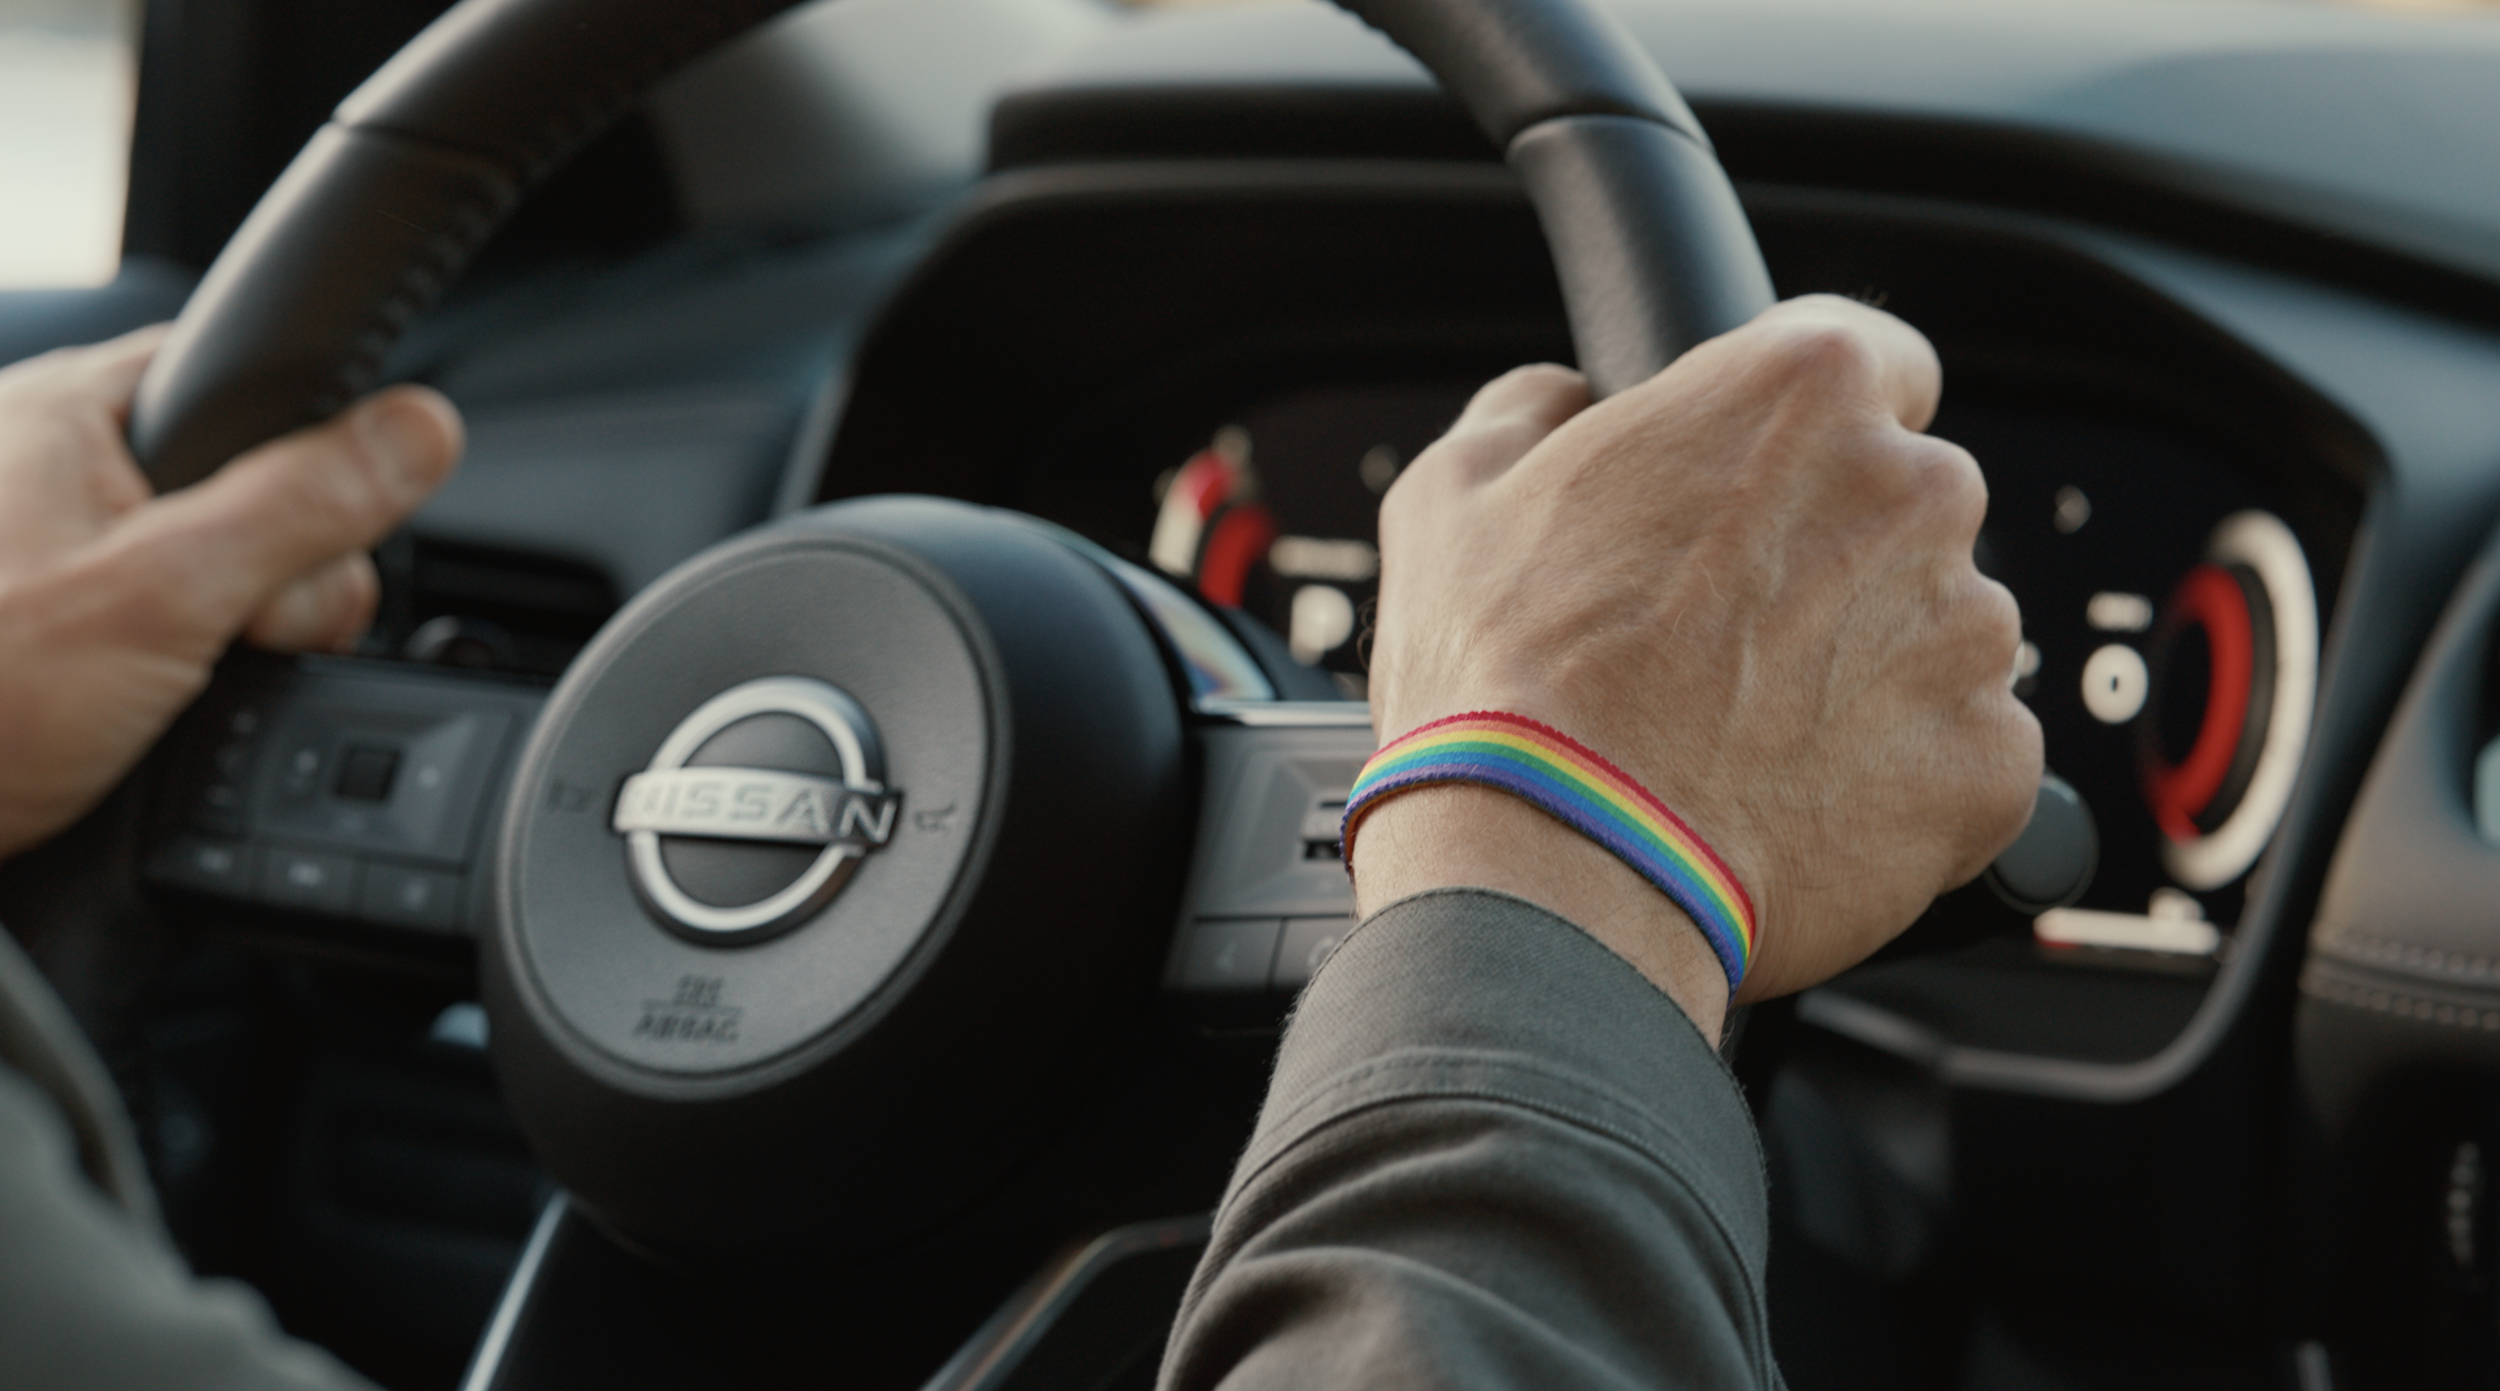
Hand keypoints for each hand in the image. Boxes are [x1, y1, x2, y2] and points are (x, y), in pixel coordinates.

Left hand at [0, 327, 462, 858]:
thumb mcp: (164, 595)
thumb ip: (304, 505)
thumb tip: (420, 427)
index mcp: (69, 411)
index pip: (254, 385)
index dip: (317, 469)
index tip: (306, 556)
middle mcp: (51, 467)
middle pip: (251, 488)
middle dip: (271, 582)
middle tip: (220, 643)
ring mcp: (48, 552)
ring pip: (214, 572)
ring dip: (225, 640)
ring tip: (164, 695)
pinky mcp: (47, 631)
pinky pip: (166, 630)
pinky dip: (177, 677)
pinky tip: (145, 718)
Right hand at [1354, 296, 2040, 1028]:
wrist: (1554, 871)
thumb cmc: (1501, 681)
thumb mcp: (1453, 495)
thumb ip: (1531, 408)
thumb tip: (1562, 400)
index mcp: (1804, 390)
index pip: (1870, 359)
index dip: (1804, 432)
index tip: (1759, 491)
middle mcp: (1919, 488)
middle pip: (1908, 503)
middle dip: (1834, 560)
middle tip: (1722, 641)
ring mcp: (1970, 630)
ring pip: (1941, 633)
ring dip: (1866, 673)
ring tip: (1745, 739)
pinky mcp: (1992, 761)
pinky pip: (1965, 755)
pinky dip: (1901, 782)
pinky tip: (1794, 804)